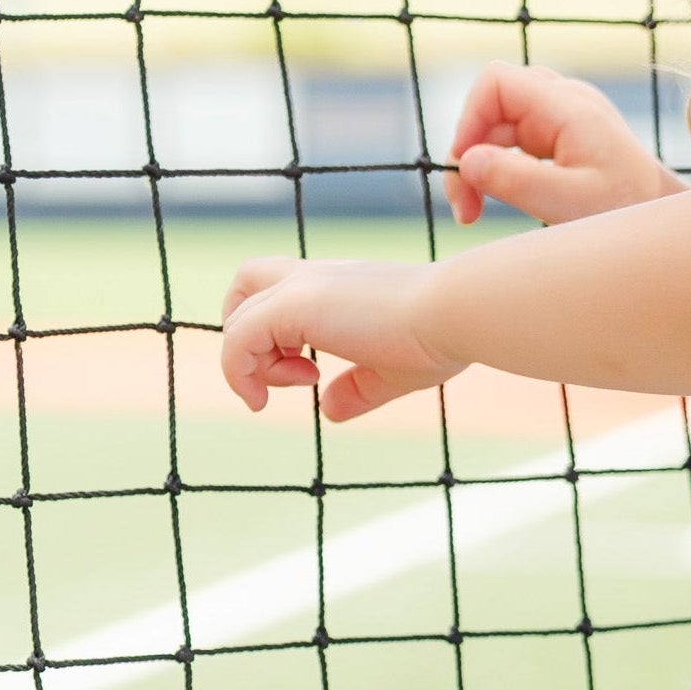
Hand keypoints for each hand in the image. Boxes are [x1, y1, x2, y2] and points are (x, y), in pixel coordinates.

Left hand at [219, 255, 466, 420]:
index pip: (276, 288)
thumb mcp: (390, 371)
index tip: (310, 374)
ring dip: (250, 363)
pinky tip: (264, 399)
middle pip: (244, 289)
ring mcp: (302, 288)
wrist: (454, 313)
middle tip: (294, 377)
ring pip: (237, 316)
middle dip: (251, 342)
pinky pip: (237, 339)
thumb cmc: (438, 337)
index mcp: (336, 286)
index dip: (273, 334)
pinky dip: (239, 372)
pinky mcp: (295, 305)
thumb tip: (329, 411)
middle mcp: (314, 277)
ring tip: (300, 386)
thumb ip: (357, 389)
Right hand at [446, 62, 688, 225]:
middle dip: (469, 152)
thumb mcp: (569, 202)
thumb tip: (465, 161)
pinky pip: (513, 140)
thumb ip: (516, 180)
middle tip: (465, 210)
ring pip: (498, 126)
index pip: (497, 82)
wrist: (664, 214)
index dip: (469, 119)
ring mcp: (561, 116)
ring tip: (474, 212)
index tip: (464, 167)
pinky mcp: (560, 135)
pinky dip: (498, 168)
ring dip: (480, 164)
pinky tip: (498, 200)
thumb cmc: (627, 208)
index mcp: (569, 107)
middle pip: (492, 107)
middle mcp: (563, 102)